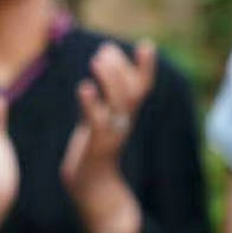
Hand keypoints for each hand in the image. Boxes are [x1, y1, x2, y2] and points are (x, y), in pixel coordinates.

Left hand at [59, 40, 156, 197]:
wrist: (91, 188)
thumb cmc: (94, 151)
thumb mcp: (100, 119)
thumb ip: (103, 96)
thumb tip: (102, 62)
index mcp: (126, 116)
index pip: (142, 89)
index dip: (146, 68)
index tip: (147, 44)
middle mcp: (123, 123)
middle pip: (132, 93)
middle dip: (121, 68)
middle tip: (105, 50)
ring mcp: (112, 135)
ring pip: (119, 105)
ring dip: (110, 80)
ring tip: (96, 60)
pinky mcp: (97, 147)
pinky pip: (98, 122)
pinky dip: (92, 104)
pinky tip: (84, 88)